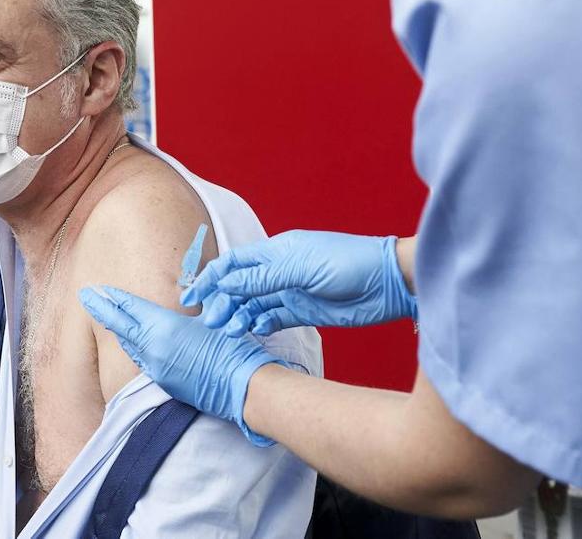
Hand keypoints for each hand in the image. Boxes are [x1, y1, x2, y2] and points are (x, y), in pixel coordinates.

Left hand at [79, 285, 284, 444]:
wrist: (241, 386)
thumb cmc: (231, 347)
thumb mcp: (211, 317)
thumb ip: (192, 306)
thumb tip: (184, 296)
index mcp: (163, 327)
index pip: (130, 308)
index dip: (113, 298)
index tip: (98, 289)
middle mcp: (153, 347)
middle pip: (120, 325)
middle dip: (101, 309)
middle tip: (85, 296)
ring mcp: (155, 367)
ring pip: (129, 344)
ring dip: (118, 329)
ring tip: (105, 315)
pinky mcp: (162, 382)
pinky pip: (140, 360)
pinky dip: (132, 347)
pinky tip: (130, 342)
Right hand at [181, 230, 415, 336]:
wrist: (389, 282)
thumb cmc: (348, 263)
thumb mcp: (300, 268)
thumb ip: (262, 278)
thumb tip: (226, 283)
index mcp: (275, 252)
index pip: (233, 263)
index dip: (211, 278)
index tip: (193, 296)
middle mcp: (279, 271)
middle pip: (239, 286)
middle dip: (222, 303)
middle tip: (211, 322)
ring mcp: (291, 291)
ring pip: (253, 304)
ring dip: (239, 316)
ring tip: (230, 331)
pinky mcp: (304, 311)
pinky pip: (274, 318)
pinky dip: (261, 325)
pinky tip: (256, 331)